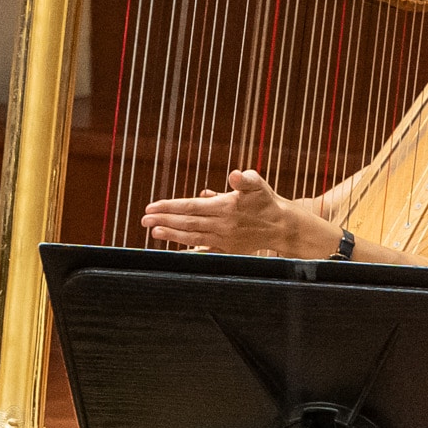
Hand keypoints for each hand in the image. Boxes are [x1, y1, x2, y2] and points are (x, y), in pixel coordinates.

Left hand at [141, 168, 322, 257]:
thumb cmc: (267, 201)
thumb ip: (245, 179)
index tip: (152, 206)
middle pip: (188, 222)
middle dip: (164, 220)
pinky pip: (205, 251)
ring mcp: (224, 239)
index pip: (191, 206)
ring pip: (193, 237)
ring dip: (172, 234)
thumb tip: (234, 174)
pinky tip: (175, 252)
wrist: (283, 226)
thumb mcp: (258, 184)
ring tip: (153, 232)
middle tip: (143, 219)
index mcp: (226, 207)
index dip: (170, 206)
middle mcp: (223, 225)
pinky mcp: (229, 249)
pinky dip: (190, 252)